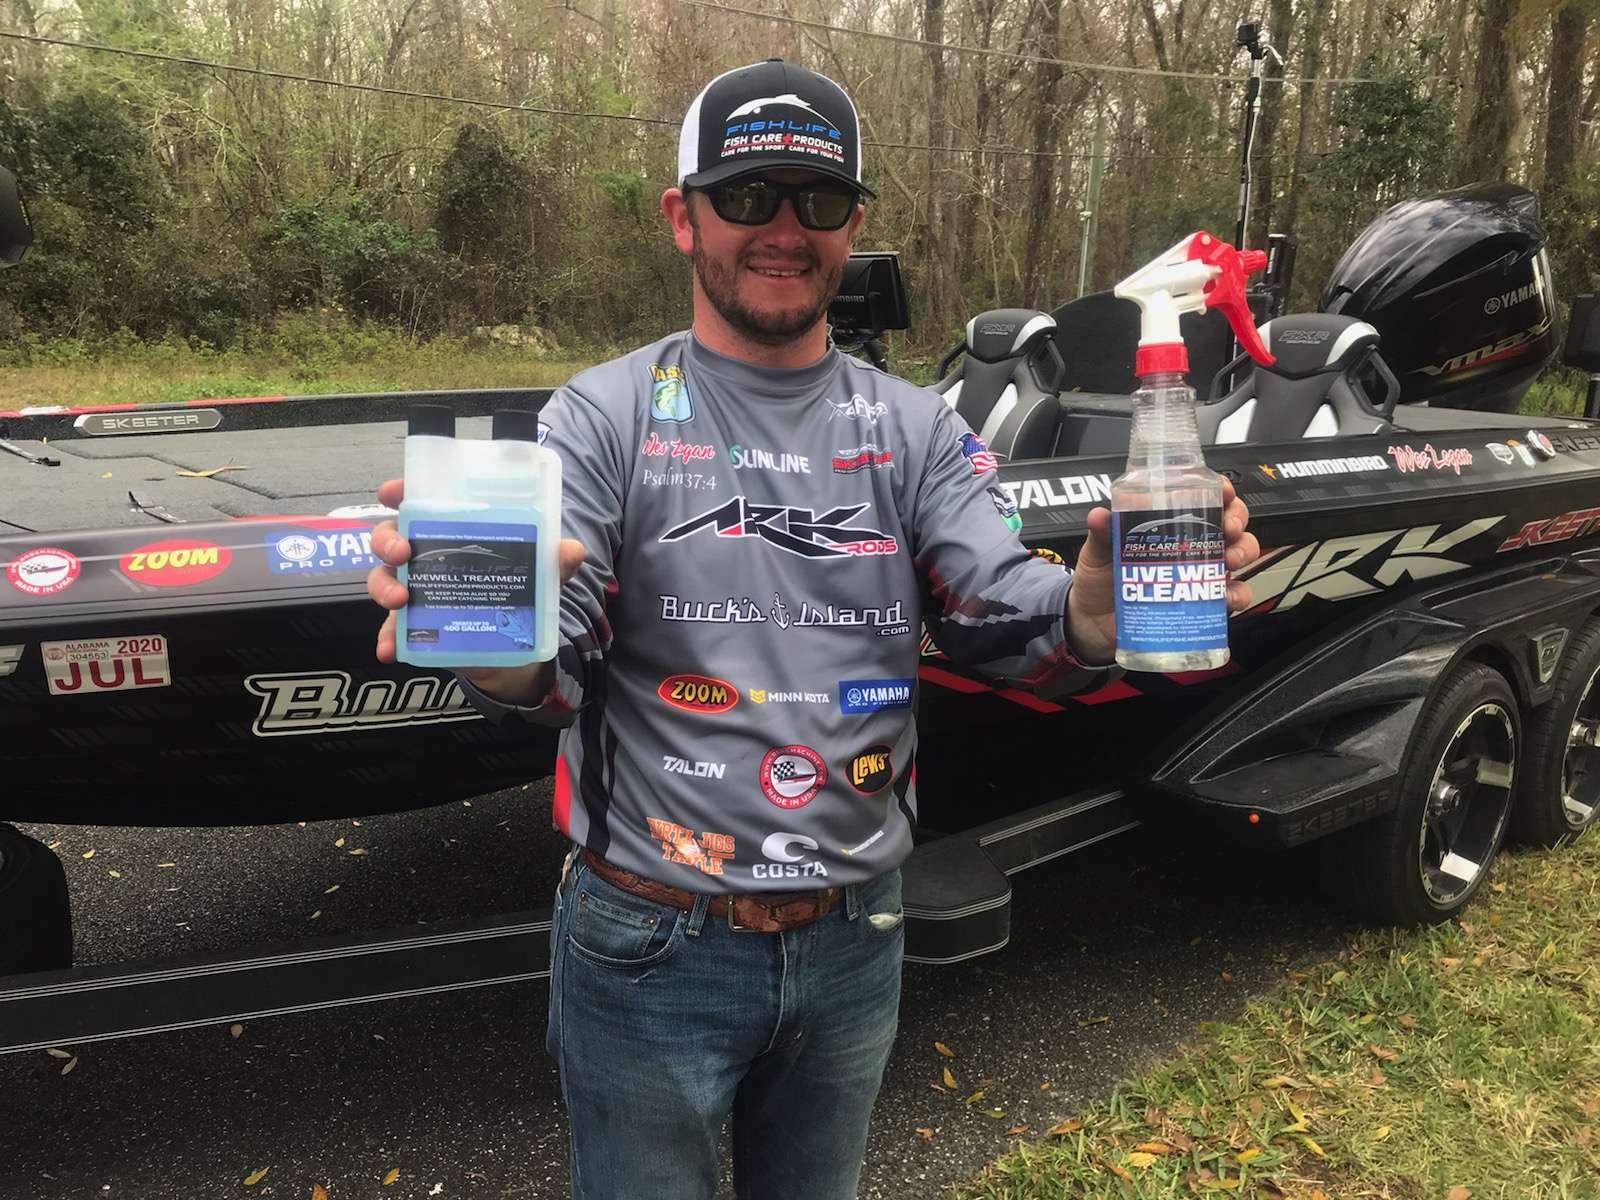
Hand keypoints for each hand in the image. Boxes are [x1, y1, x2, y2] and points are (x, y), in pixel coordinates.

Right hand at [366, 479, 585, 698]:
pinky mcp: (415, 624)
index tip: (392, 492)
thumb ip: (553, 561)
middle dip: (387, 540)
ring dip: (384, 586)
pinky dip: (388, 638)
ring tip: (400, 599)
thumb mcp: (538, 574)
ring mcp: (416, 589)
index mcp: (451, 531)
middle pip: (391, 537)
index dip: (401, 492)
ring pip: (384, 578)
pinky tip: (390, 649)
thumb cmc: (515, 590)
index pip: (420, 503)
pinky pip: (393, 629)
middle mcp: (426, 555)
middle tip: (402, 552)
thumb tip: (572, 550)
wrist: (511, 645)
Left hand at [1067, 476, 1260, 663]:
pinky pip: (1233, 595)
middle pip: (1230, 522)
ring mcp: (1200, 572)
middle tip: (1227, 528)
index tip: (1224, 491)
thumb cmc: (1099, 581)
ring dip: (1243, 552)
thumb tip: (1100, 515)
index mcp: (1169, 524)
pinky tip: (1227, 595)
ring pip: (1239, 553)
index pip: (1203, 497)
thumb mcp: (1097, 552)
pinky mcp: (1202, 601)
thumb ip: (1101, 534)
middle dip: (1237, 520)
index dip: (1221, 490)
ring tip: (1229, 560)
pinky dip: (1238, 594)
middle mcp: (1191, 545)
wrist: (1094, 623)